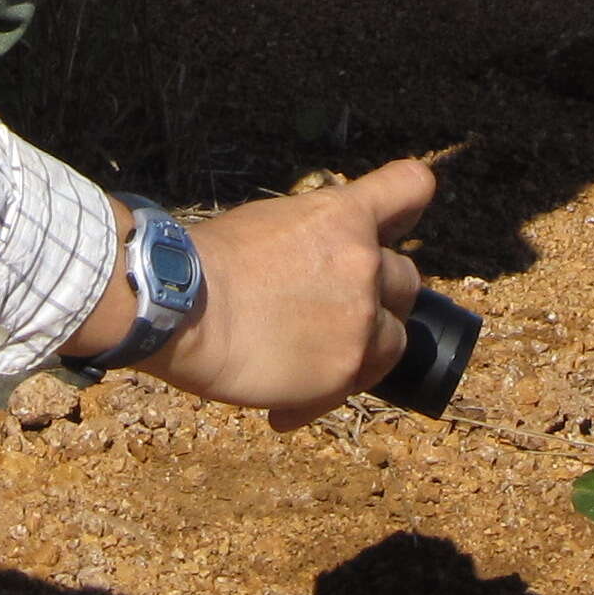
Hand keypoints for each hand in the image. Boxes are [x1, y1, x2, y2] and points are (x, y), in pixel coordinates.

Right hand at [146, 162, 433, 429]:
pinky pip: (355, 386)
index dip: (406, 210)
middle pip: (407, 279)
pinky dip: (320, 398)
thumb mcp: (270, 222)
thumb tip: (320, 257)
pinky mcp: (347, 369)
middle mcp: (365, 263)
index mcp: (344, 216)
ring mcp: (362, 318)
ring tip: (312, 364)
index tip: (393, 229)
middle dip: (379, 296)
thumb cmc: (208, 262)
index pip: (411, 187)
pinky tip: (282, 407)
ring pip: (395, 338)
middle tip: (335, 313)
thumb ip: (316, 236)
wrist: (182, 306)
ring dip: (363, 348)